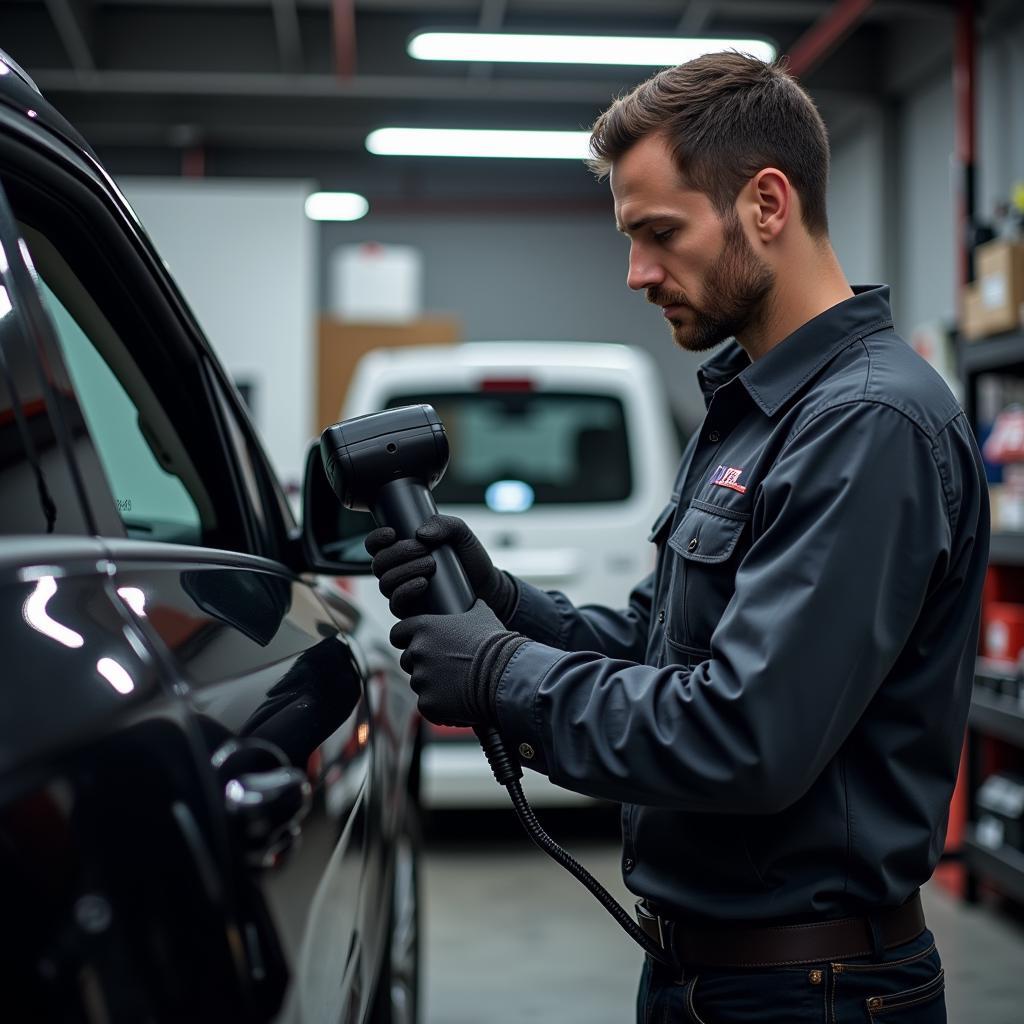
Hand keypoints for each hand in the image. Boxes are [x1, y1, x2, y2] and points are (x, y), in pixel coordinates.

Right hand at [365, 514, 516, 618]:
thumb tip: (421, 534)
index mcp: (402, 551)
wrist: (488, 587)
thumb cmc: (470, 559)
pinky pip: (396, 604)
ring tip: (430, 565)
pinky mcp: (412, 611)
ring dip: (404, 571)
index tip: (392, 533)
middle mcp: (398, 572)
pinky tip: (422, 583)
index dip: (377, 539)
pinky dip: (405, 592)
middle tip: (423, 549)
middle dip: (398, 553)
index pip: (376, 545)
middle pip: (379, 564)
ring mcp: (403, 592)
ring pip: (385, 583)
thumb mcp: (461, 534)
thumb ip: (444, 524)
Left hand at [389, 600, 527, 726]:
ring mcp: (421, 680)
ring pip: (419, 683)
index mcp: (424, 628)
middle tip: (445, 667)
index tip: (411, 644)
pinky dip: (439, 705)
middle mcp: (417, 652)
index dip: (404, 639)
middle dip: (421, 664)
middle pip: (407, 660)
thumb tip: (473, 600)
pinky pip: (427, 704)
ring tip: (457, 685)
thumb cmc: (494, 644)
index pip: (397, 633)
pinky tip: (458, 701)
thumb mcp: (482, 615)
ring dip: (432, 684)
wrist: (504, 676)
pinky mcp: (428, 704)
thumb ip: (469, 607)